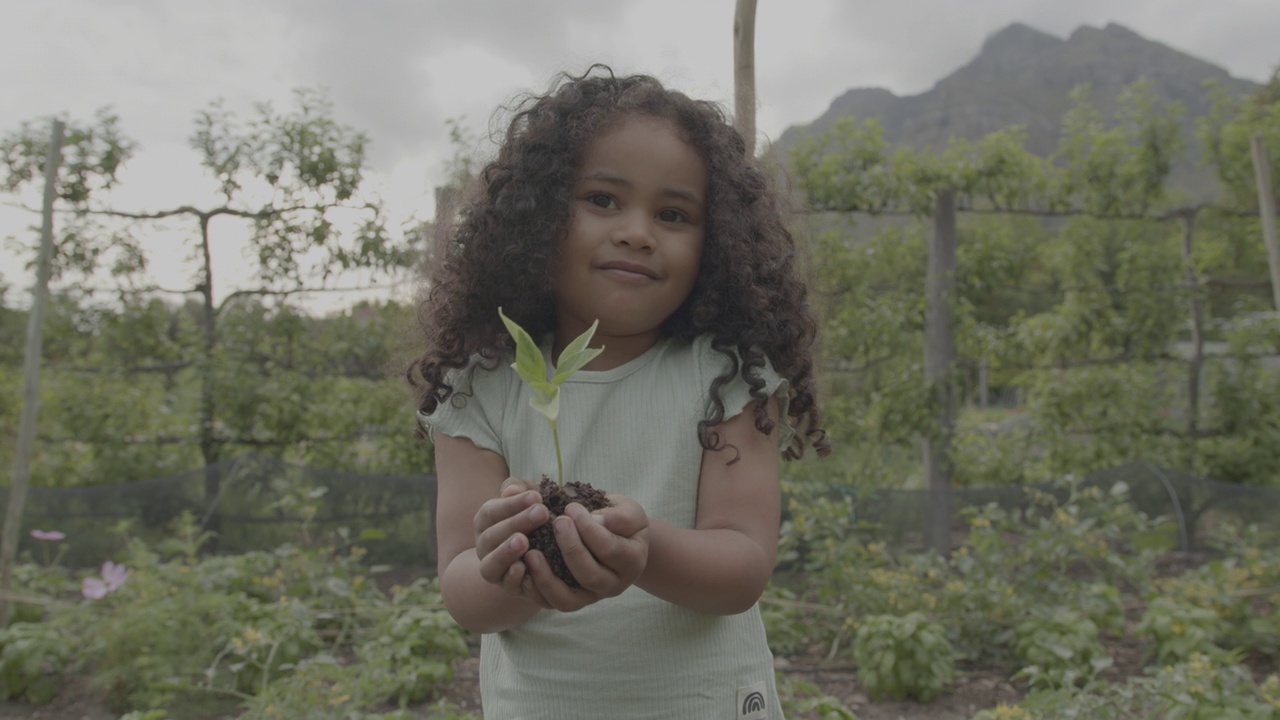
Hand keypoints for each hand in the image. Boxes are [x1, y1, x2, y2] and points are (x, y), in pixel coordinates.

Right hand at [472, 477, 549, 597]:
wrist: (539, 552)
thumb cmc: (532, 518)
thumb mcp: (528, 500)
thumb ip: (520, 491)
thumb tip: (512, 490)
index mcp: (486, 521)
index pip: (493, 511)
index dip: (513, 504)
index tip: (537, 496)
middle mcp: (484, 545)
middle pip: (493, 535)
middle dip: (517, 523)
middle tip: (541, 512)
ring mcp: (494, 568)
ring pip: (491, 564)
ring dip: (506, 552)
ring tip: (523, 541)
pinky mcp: (508, 586)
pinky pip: (506, 584)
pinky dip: (513, 577)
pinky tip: (525, 567)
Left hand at [519, 494, 648, 611]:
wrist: (616, 538)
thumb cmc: (619, 520)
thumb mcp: (627, 510)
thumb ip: (616, 515)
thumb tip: (593, 520)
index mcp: (632, 561)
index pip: (609, 549)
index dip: (588, 529)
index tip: (571, 507)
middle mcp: (613, 585)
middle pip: (589, 576)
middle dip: (570, 548)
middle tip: (557, 522)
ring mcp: (590, 597)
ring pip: (567, 600)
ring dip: (546, 578)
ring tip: (531, 553)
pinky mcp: (570, 600)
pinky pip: (550, 603)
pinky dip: (535, 589)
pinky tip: (523, 567)